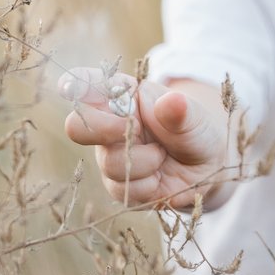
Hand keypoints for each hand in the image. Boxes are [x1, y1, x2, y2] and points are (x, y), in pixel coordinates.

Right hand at [59, 67, 227, 208]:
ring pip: (109, 162)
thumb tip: (172, 101)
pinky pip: (123, 189)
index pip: (88, 84)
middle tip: (133, 129)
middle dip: (102, 128)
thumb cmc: (195, 130)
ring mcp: (109, 155)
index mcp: (122, 95)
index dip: (74, 84)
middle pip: (77, 126)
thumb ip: (182, 111)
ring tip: (163, 155)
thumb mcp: (195, 117)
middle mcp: (108, 123)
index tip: (68, 87)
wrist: (206, 168)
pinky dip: (148, 185)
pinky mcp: (116, 185)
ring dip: (143, 161)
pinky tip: (160, 177)